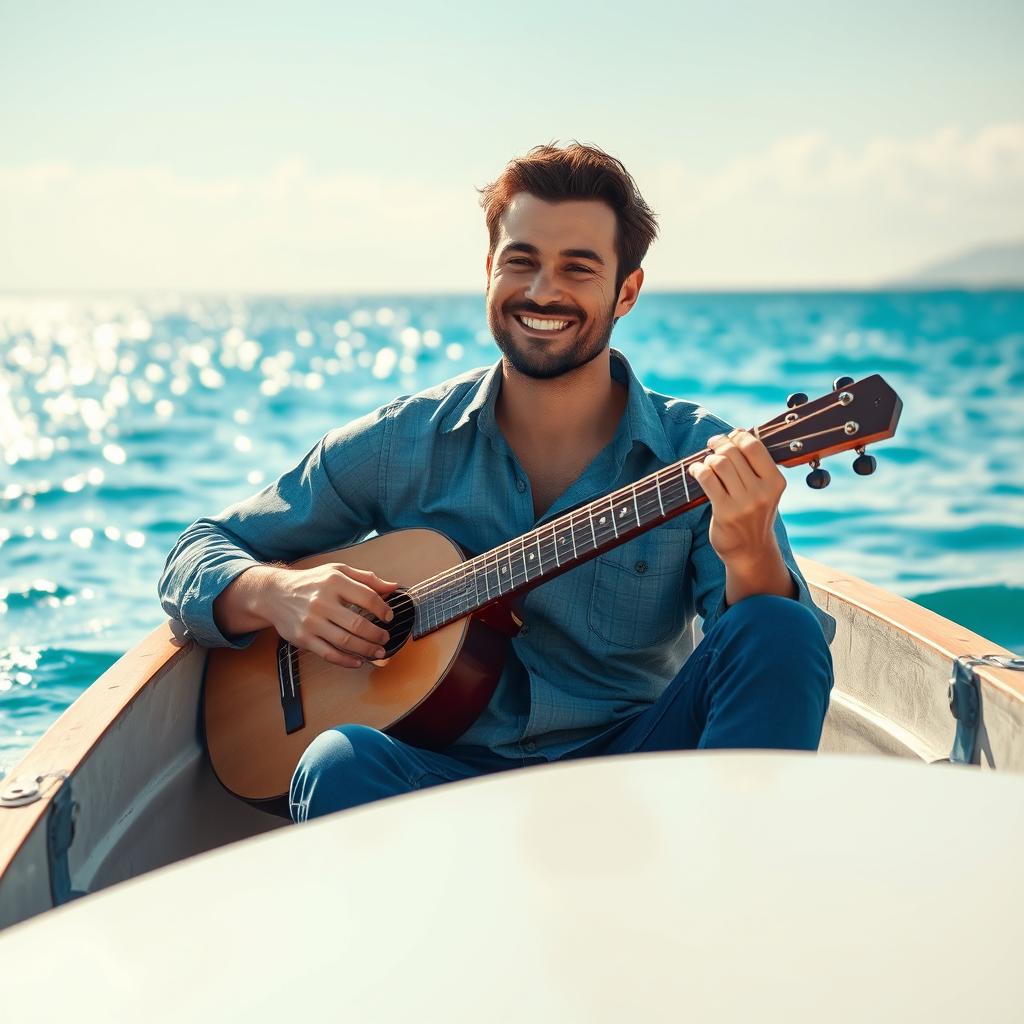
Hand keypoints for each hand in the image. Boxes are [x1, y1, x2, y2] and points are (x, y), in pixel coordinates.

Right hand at [263, 563, 398, 668]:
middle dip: (377, 635)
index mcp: (334, 582)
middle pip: (358, 624)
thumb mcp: (338, 571)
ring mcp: (311, 621)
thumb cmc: (311, 582)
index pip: (367, 598)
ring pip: (345, 641)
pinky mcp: (303, 638)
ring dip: (366, 650)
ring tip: (378, 652)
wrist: (275, 593)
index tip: (389, 617)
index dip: (383, 609)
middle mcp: (322, 601)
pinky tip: (357, 662)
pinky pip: (328, 653)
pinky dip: (346, 661)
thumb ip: (367, 578)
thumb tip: (393, 586)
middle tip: (385, 638)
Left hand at [688, 429, 785, 565]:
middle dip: (719, 444)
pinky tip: (695, 471)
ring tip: (706, 464)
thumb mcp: (764, 491)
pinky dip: (697, 469)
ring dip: (708, 459)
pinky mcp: (725, 512)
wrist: (751, 551)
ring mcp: (744, 503)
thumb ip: (755, 466)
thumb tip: (737, 433)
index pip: (754, 446)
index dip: (737, 436)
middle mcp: (762, 491)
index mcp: (775, 482)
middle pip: (733, 452)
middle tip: (712, 446)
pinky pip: (707, 478)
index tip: (729, 437)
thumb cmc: (754, 515)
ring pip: (719, 463)